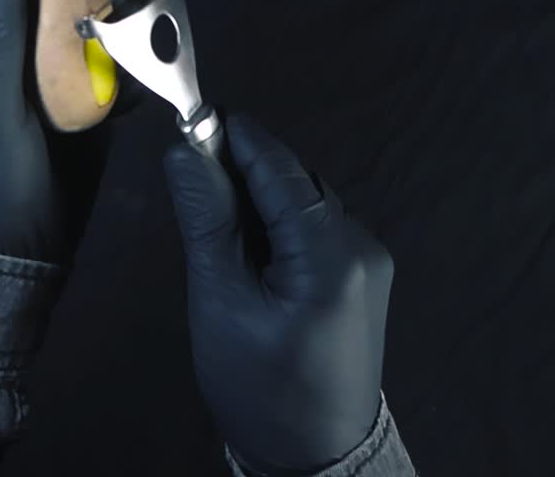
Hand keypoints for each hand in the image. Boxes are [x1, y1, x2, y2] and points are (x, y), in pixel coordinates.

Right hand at [163, 113, 394, 472]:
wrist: (314, 456)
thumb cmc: (258, 384)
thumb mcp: (221, 300)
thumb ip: (207, 219)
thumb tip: (185, 149)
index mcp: (331, 251)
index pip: (279, 167)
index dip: (235, 136)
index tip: (194, 112)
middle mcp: (362, 244)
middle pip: (294, 181)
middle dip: (245, 172)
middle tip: (193, 182)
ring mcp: (369, 261)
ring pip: (305, 203)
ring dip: (261, 201)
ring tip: (217, 229)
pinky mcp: (364, 277)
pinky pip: (316, 230)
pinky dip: (280, 227)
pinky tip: (251, 253)